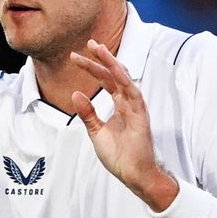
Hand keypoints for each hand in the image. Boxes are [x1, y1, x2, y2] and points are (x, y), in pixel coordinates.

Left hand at [70, 39, 176, 210]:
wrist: (133, 174)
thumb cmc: (119, 156)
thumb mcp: (97, 132)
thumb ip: (88, 113)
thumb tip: (75, 93)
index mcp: (119, 106)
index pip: (105, 81)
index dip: (92, 68)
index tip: (75, 57)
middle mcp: (128, 102)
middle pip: (113, 75)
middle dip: (102, 58)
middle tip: (89, 43)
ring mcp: (135, 107)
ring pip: (124, 78)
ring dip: (112, 62)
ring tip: (99, 48)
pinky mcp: (141, 114)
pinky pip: (132, 92)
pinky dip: (123, 79)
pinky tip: (114, 68)